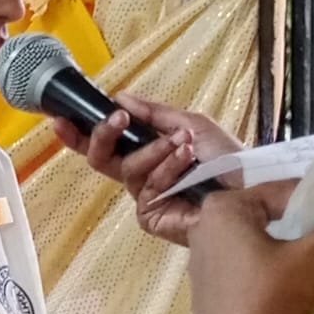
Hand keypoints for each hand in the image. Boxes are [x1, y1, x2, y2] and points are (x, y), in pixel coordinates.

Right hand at [53, 93, 241, 245]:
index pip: (104, 145)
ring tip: (182, 144)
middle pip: (99, 159)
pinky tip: (186, 164)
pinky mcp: (151, 216)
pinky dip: (166, 169)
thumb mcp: (190, 124)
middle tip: (119, 119)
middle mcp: (141, 175)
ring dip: (155, 151)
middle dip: (104, 134)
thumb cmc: (228, 160)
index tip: (62, 118)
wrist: (251, 190)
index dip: (79, 134)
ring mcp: (145, 197)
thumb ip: (153, 113)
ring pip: (126, 169)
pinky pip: (145, 187)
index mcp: (146, 153)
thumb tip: (119, 96)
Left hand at [187, 186, 313, 313]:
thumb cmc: (272, 293)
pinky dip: (258, 268)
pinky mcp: (204, 288)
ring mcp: (198, 260)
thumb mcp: (311, 258)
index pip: (275, 193)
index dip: (308, 199)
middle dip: (290, 221)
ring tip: (305, 254)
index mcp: (223, 209)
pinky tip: (279, 281)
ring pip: (245, 242)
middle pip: (257, 215)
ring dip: (273, 245)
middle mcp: (202, 228)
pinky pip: (237, 267)